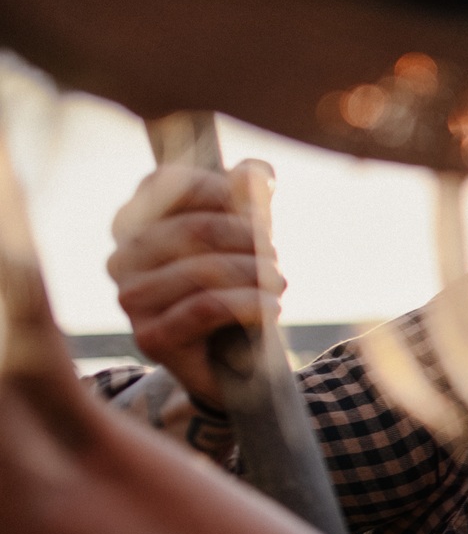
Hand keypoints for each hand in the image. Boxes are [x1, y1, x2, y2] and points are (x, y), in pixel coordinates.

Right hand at [106, 161, 283, 408]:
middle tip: (273, 256)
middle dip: (248, 239)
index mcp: (133, 222)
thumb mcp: (246, 235)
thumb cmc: (235, 286)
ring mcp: (131, 299)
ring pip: (204, 269)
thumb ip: (248, 198)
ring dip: (255, 274)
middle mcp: (122, 258)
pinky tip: (272, 306)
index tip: (256, 209)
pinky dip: (249, 304)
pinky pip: (207, 307)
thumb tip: (254, 170)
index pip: (168, 182)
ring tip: (278, 283)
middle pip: (196, 228)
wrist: (235, 362)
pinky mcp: (150, 337)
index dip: (220, 189)